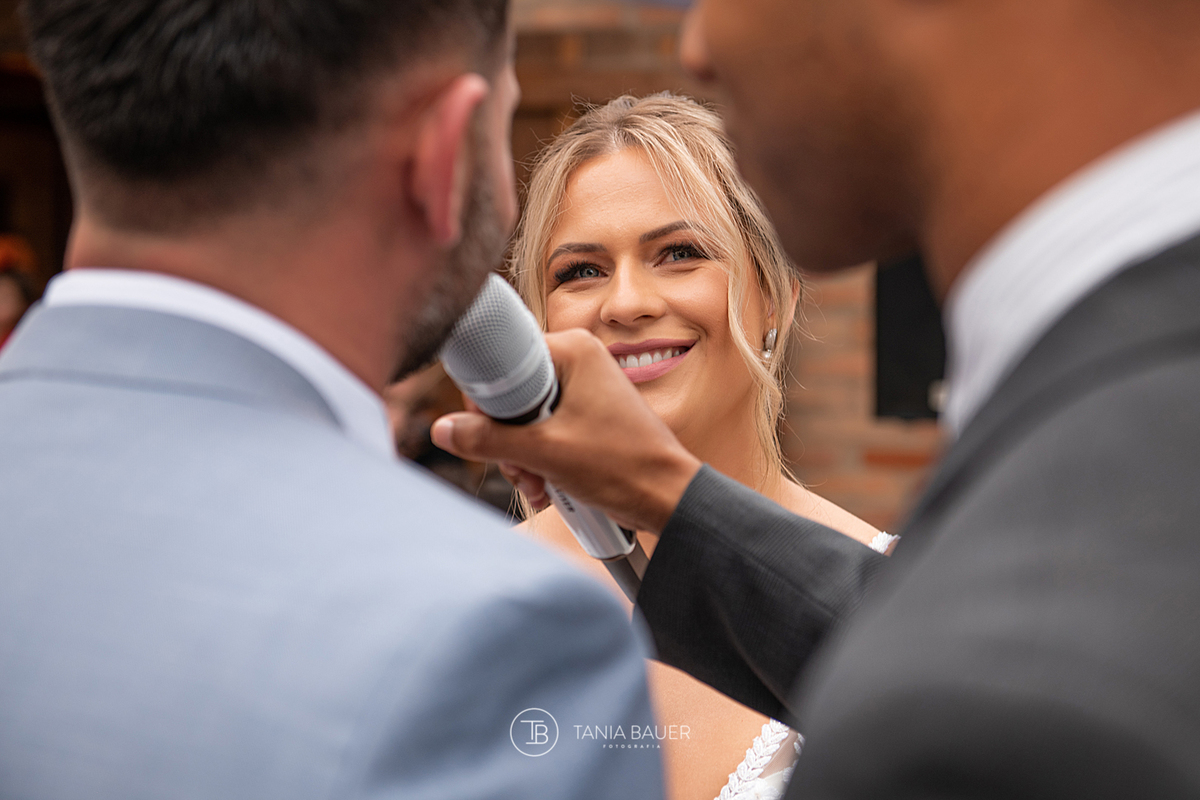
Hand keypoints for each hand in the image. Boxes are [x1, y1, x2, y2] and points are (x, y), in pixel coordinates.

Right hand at [432, 328, 701, 532]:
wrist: (666, 497)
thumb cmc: (622, 466)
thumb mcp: (544, 452)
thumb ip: (488, 439)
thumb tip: (443, 430)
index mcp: (573, 349)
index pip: (505, 360)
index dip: (488, 401)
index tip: (486, 432)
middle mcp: (578, 360)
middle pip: (512, 392)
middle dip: (507, 438)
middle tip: (518, 466)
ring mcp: (583, 389)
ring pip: (525, 417)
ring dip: (521, 455)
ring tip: (536, 481)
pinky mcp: (586, 416)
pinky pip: (544, 429)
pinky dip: (538, 458)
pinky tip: (544, 485)